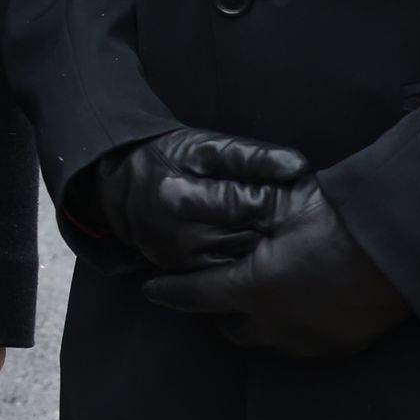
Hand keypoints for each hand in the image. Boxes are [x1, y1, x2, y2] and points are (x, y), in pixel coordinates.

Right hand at [74, 127, 305, 274]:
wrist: (121, 187)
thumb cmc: (167, 158)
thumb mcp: (203, 146)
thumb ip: (250, 154)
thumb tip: (298, 166)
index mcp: (182, 199)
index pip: (246, 204)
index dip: (271, 196)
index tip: (286, 190)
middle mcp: (180, 236)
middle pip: (249, 236)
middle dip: (270, 222)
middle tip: (287, 210)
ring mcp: (182, 260)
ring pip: (243, 257)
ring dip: (260, 241)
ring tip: (269, 223)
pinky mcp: (184, 273)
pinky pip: (228, 270)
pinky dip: (244, 254)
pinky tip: (250, 237)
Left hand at [139, 183, 410, 359]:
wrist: (404, 251)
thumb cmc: (343, 221)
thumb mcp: (287, 206)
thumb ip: (248, 210)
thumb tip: (212, 200)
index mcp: (254, 287)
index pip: (196, 295)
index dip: (170, 291)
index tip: (151, 289)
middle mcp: (274, 323)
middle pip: (229, 328)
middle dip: (216, 312)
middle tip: (214, 293)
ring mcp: (307, 342)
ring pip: (264, 343)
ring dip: (252, 326)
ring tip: (253, 306)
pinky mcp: (337, 349)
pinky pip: (299, 349)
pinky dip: (288, 334)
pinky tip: (296, 315)